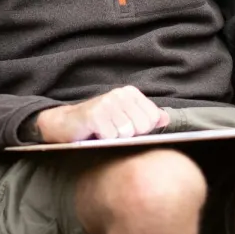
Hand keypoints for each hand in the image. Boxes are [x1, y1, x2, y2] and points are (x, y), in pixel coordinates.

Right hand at [33, 86, 169, 143]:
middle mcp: (119, 94)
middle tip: (113, 131)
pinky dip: (103, 140)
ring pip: (126, 133)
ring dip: (114, 138)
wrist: (67, 124)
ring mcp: (107, 103)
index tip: (126, 127)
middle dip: (128, 135)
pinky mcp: (94, 114)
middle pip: (141, 127)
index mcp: (130, 93)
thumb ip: (147, 117)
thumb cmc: (99, 123)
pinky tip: (95, 133)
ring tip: (104, 132)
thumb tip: (166, 119)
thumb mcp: (125, 117)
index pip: (152, 119)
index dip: (141, 130)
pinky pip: (110, 136)